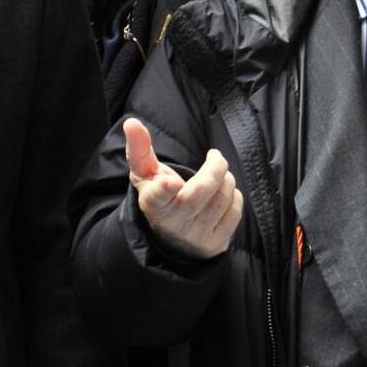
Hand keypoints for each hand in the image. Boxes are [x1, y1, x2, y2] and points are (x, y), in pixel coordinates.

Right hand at [124, 118, 242, 259]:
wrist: (173, 239)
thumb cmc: (160, 197)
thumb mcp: (145, 175)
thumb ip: (140, 149)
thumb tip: (131, 122)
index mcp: (154, 205)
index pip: (157, 197)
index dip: (164, 189)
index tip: (173, 182)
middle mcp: (174, 223)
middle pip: (201, 190)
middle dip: (216, 166)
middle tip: (215, 156)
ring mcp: (195, 236)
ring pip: (222, 197)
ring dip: (226, 179)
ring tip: (218, 176)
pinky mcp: (215, 244)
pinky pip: (235, 210)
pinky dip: (233, 196)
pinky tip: (223, 195)